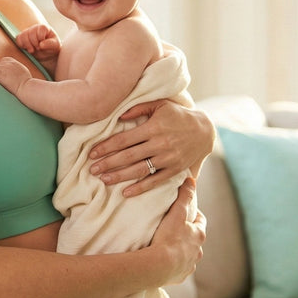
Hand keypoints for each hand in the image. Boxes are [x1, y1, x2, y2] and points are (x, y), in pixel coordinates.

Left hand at [0, 56, 32, 95]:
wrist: (26, 87)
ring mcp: (2, 67)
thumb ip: (15, 67)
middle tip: (1, 81)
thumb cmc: (26, 81)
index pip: (2, 61)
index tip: (4, 75)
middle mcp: (6, 62)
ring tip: (0, 83)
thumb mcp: (22, 69)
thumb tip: (11, 69)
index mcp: (11, 61)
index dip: (2, 69)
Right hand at [16, 24, 59, 68]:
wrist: (46, 52)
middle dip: (34, 44)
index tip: (43, 46)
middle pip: (30, 33)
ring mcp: (28, 32)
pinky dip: (21, 45)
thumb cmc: (52, 47)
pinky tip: (26, 49)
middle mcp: (35, 28)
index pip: (40, 31)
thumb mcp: (56, 46)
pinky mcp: (22, 37)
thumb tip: (41, 44)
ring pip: (23, 35)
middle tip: (38, 49)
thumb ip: (50, 44)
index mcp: (44, 28)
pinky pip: (18, 39)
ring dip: (27, 45)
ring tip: (32, 50)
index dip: (41, 39)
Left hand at [89, 99, 214, 196]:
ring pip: (139, 170)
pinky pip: (155, 181)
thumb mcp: (161, 105)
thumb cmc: (178, 115)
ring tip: (103, 180)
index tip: (92, 153)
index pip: (124, 139)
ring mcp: (168, 158)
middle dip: (108, 163)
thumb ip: (139, 108)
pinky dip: (141, 188)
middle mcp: (160, 144)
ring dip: (120, 176)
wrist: (205, 130)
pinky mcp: (175, 169)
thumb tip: (118, 116)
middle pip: (128, 156)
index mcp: (154, 127)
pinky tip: (126, 193)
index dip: (106, 147)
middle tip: (92, 169)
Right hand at [150, 178, 205, 285]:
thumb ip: (185, 196)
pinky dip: (174, 265)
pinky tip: (163, 263)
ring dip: (181, 251)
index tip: (183, 211)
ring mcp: (189, 265)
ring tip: (166, 247)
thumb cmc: (168, 238)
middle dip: (186, 235)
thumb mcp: (177, 212)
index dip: (192, 215)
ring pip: (188, 256)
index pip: (200, 221)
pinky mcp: (180, 277)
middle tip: (173, 229)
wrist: (158, 266)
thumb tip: (192, 180)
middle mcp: (198, 252)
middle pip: (194, 240)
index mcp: (199, 235)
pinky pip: (179, 269)